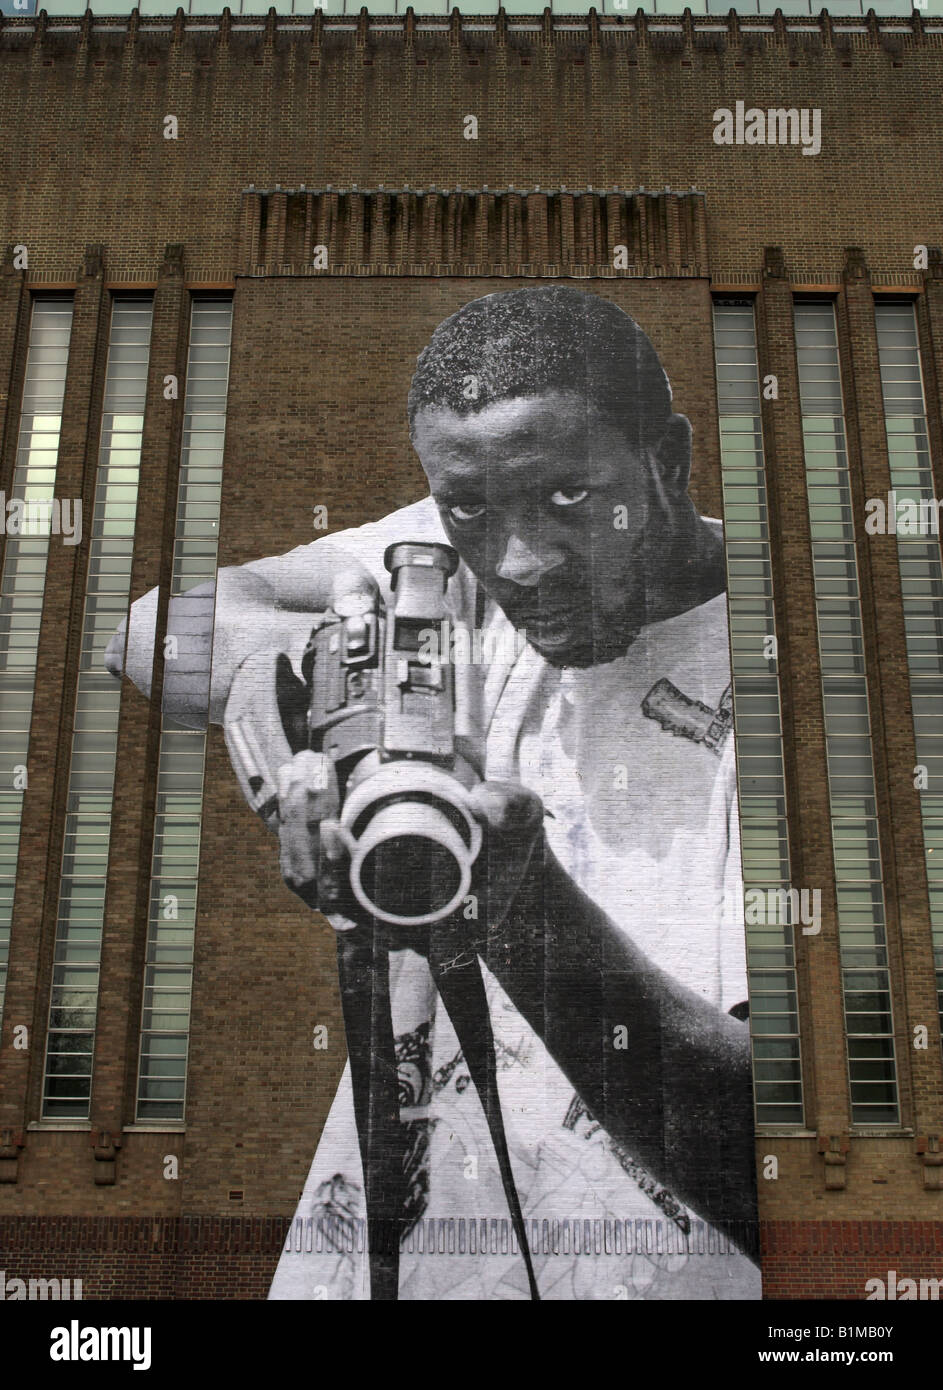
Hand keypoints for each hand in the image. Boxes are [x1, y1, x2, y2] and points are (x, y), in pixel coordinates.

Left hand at [274, 753, 543, 938]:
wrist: (502, 849)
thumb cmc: (510, 843)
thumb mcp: (522, 822)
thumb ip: (512, 811)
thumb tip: (484, 803)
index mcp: (419, 923)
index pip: (358, 913)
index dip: (335, 876)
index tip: (333, 828)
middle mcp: (382, 920)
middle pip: (318, 889)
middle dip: (304, 828)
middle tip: (315, 772)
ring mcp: (360, 898)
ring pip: (305, 874)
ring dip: (294, 818)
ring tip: (303, 765)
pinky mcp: (347, 873)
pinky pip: (306, 856)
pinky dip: (294, 817)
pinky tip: (295, 772)